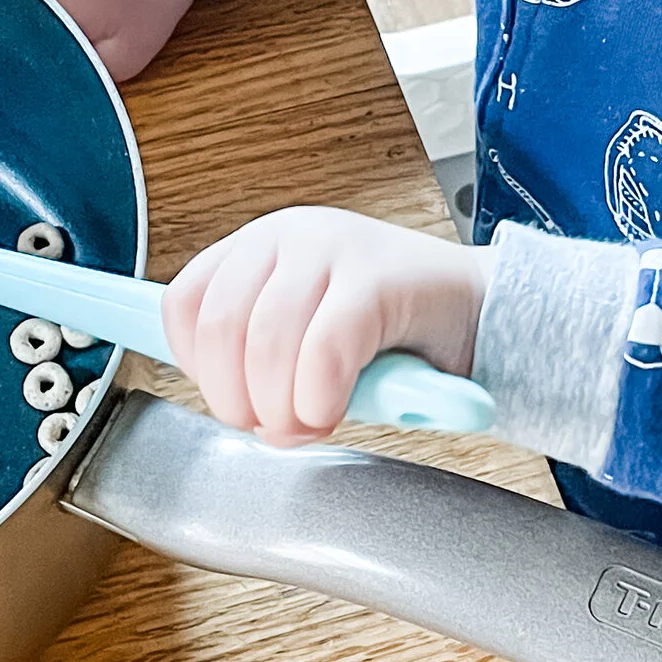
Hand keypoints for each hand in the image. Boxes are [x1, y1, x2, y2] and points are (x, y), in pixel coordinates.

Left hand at [165, 209, 489, 442]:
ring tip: (310, 422)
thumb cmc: (390, 332)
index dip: (196, 369)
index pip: (183, 304)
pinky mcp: (377, 277)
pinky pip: (324, 348)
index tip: (234, 400)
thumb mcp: (306, 341)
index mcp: (256, 248)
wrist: (477, 311)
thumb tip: (244, 416)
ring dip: (281, 406)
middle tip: (275, 426)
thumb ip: (262, 369)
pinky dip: (320, 395)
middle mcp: (286, 236)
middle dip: (238, 398)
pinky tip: (334, 409)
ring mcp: (331, 249)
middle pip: (218, 327)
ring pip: (265, 341)